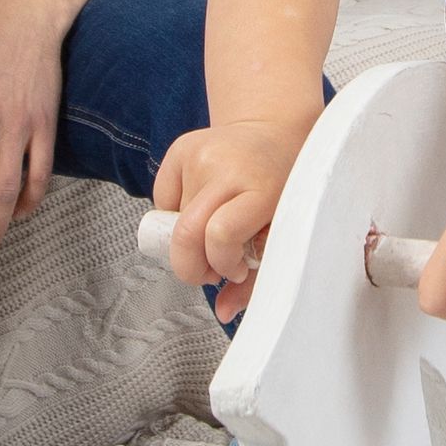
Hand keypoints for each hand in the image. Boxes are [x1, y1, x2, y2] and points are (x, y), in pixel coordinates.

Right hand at [151, 105, 305, 316]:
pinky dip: (177, 214)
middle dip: (190, 266)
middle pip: (186, 233)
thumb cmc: (284, 189)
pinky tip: (202, 206)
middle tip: (207, 271)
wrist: (275, 131)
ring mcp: (200, 153)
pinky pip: (162, 199)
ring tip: (213, 232)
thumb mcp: (281, 231)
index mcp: (263, 187)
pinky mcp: (179, 148)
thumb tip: (223, 314)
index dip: (220, 263)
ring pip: (173, 220)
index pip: (221, 235)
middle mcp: (228, 166)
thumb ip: (255, 277)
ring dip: (189, 239)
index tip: (234, 270)